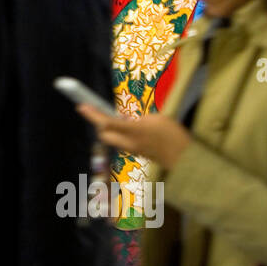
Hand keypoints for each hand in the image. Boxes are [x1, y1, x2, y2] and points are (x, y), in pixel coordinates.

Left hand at [76, 106, 192, 170]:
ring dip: (110, 129)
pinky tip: (127, 126)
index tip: (81, 106)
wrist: (185, 159)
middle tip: (98, 111)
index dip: (92, 115)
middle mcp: (129, 143)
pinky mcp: (138, 154)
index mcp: (135, 131)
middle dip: (99, 124)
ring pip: (112, 139)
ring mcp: (133, 150)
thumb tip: (127, 121)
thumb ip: (138, 119)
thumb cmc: (173, 135)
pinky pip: (122, 142)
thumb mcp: (157, 118)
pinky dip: (120, 134)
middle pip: (104, 135)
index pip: (107, 123)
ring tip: (115, 117)